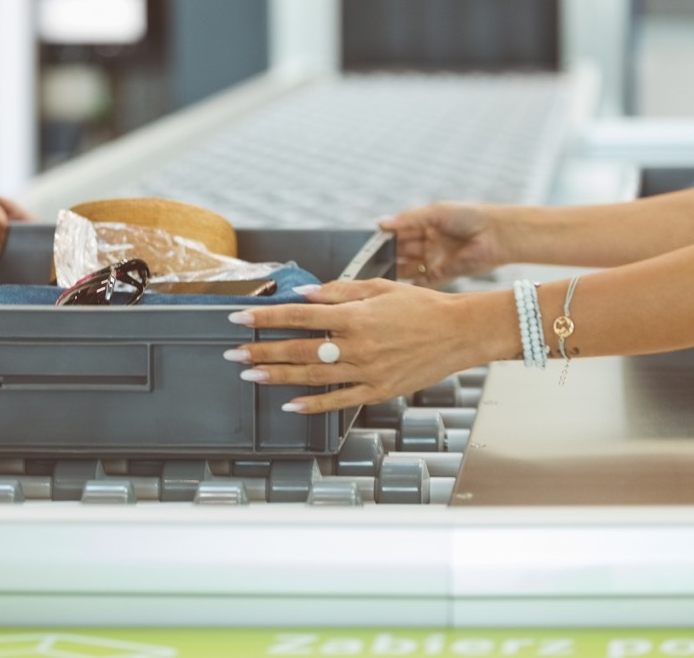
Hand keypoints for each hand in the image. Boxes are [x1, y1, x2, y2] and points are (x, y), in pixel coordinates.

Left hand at [224, 279, 512, 412]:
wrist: (460, 332)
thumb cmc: (421, 306)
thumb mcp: (379, 288)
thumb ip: (339, 292)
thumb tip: (304, 294)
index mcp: (355, 316)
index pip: (299, 316)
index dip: (265, 317)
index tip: (239, 318)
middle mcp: (357, 345)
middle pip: (299, 349)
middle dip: (262, 351)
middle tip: (233, 353)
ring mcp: (367, 371)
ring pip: (313, 376)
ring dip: (278, 376)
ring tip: (251, 375)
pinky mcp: (378, 391)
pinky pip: (338, 400)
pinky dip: (312, 404)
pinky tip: (290, 404)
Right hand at [378, 201, 505, 287]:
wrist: (498, 234)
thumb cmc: (470, 216)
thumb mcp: (435, 212)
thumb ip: (408, 219)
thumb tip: (380, 224)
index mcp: (424, 224)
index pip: (398, 232)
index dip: (384, 237)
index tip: (368, 244)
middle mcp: (427, 242)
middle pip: (400, 250)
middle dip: (386, 255)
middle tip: (369, 262)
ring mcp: (434, 259)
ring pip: (407, 267)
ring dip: (395, 270)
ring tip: (379, 274)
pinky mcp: (443, 275)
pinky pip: (421, 282)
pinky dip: (410, 285)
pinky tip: (398, 287)